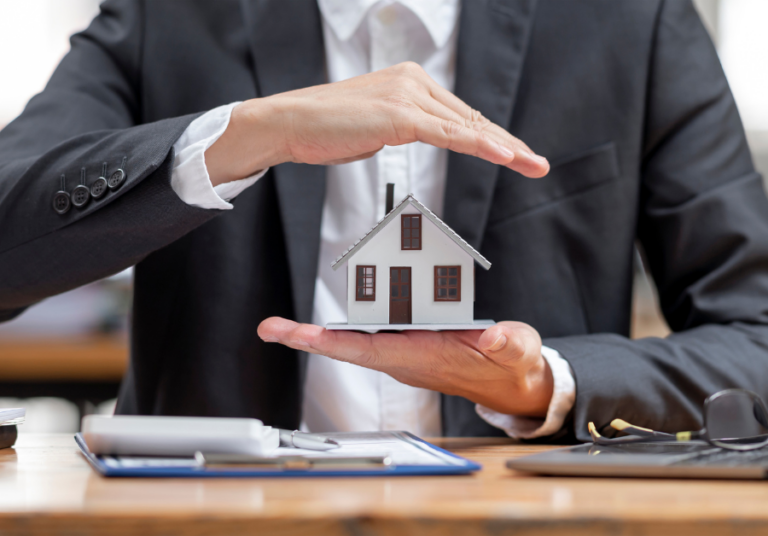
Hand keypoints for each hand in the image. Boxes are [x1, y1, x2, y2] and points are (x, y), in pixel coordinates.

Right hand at [205, 62, 549, 184]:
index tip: (515, 154)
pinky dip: (479, 145)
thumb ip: (401, 127)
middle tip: (536, 164)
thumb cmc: (323, 129)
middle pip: (470, 118)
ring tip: (530, 165)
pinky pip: (448, 134)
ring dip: (504, 148)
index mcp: (409, 80)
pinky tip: (503, 156)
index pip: (459, 114)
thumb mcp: (373, 127)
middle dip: (507, 144)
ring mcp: (407, 95)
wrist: (289, 123)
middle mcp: (413, 81)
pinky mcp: (400, 114)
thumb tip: (420, 137)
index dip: (490, 136)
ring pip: (466, 126)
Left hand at [257, 318, 553, 416]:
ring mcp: (401, 351)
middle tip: (269, 329)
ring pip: (351, 341)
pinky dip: (342, 324)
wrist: (510, 381)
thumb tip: (495, 337)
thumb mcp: (517, 350)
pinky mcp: (404, 342)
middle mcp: (403, 357)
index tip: (304, 337)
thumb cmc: (509, 364)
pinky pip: (365, 332)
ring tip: (278, 327)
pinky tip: (317, 319)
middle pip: (347, 347)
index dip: (337, 343)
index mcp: (424, 358)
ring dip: (317, 333)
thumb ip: (507, 343)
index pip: (372, 350)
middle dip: (307, 340)